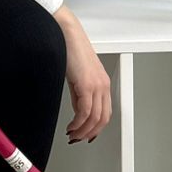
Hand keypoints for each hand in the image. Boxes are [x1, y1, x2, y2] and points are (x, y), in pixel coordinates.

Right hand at [53, 8, 111, 143]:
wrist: (65, 33)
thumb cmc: (70, 49)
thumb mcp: (77, 76)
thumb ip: (80, 94)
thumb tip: (78, 110)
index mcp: (102, 83)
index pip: (105, 113)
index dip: (97, 128)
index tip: (86, 134)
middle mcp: (103, 85)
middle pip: (102, 119)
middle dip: (90, 133)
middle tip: (77, 138)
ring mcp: (96, 85)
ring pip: (94, 118)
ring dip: (82, 130)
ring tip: (72, 134)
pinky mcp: (87, 85)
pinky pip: (85, 111)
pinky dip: (78, 123)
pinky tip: (71, 126)